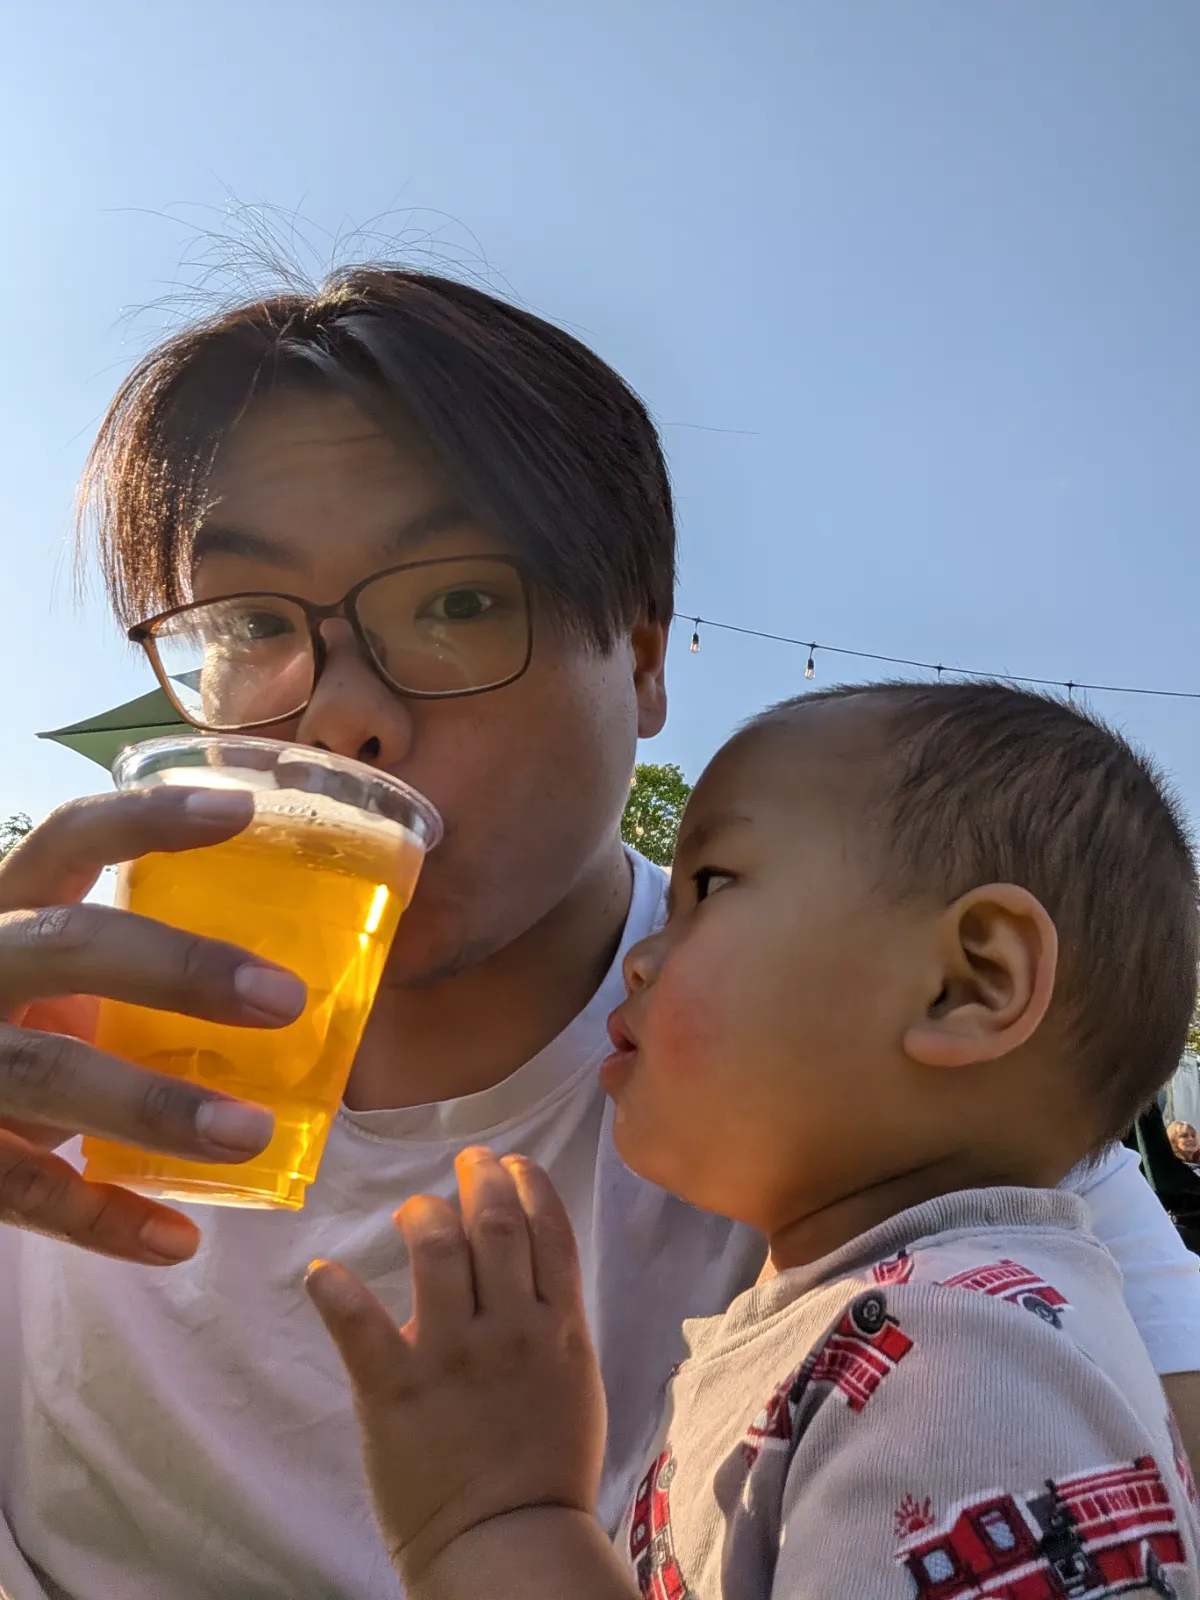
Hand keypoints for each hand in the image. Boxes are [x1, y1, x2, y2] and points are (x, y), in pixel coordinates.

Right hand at [0, 786, 307, 1263]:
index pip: (68, 838)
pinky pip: (24, 1191)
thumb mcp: (52, 977)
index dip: (149, 818)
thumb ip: (131, 972)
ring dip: (155, 1106)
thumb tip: (296, 991)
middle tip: (285, 999)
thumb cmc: (11, 1022)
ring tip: (252, 1135)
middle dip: (179, 967)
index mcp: (7, 909)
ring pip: (49, 1071)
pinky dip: (105, 1220)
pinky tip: (179, 1240)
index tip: (245, 813)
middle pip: (70, 945)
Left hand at [306, 1147, 606, 1587]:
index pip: (549, 1228)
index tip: (513, 1162)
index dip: (530, 1183)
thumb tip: (531, 1260)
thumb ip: (552, 1317)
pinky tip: (322, 1271)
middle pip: (496, 1224)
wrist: (509, 1544)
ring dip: (423, 1214)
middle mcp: (509, 1329)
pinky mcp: (395, 1391)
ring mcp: (451, 1357)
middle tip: (469, 1160)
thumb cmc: (547, 1465)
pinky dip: (337, 1292)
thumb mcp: (574, 1377)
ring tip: (413, 1209)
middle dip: (482, 1178)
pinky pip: (361, 1328)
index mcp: (558, 1326)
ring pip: (439, 1253)